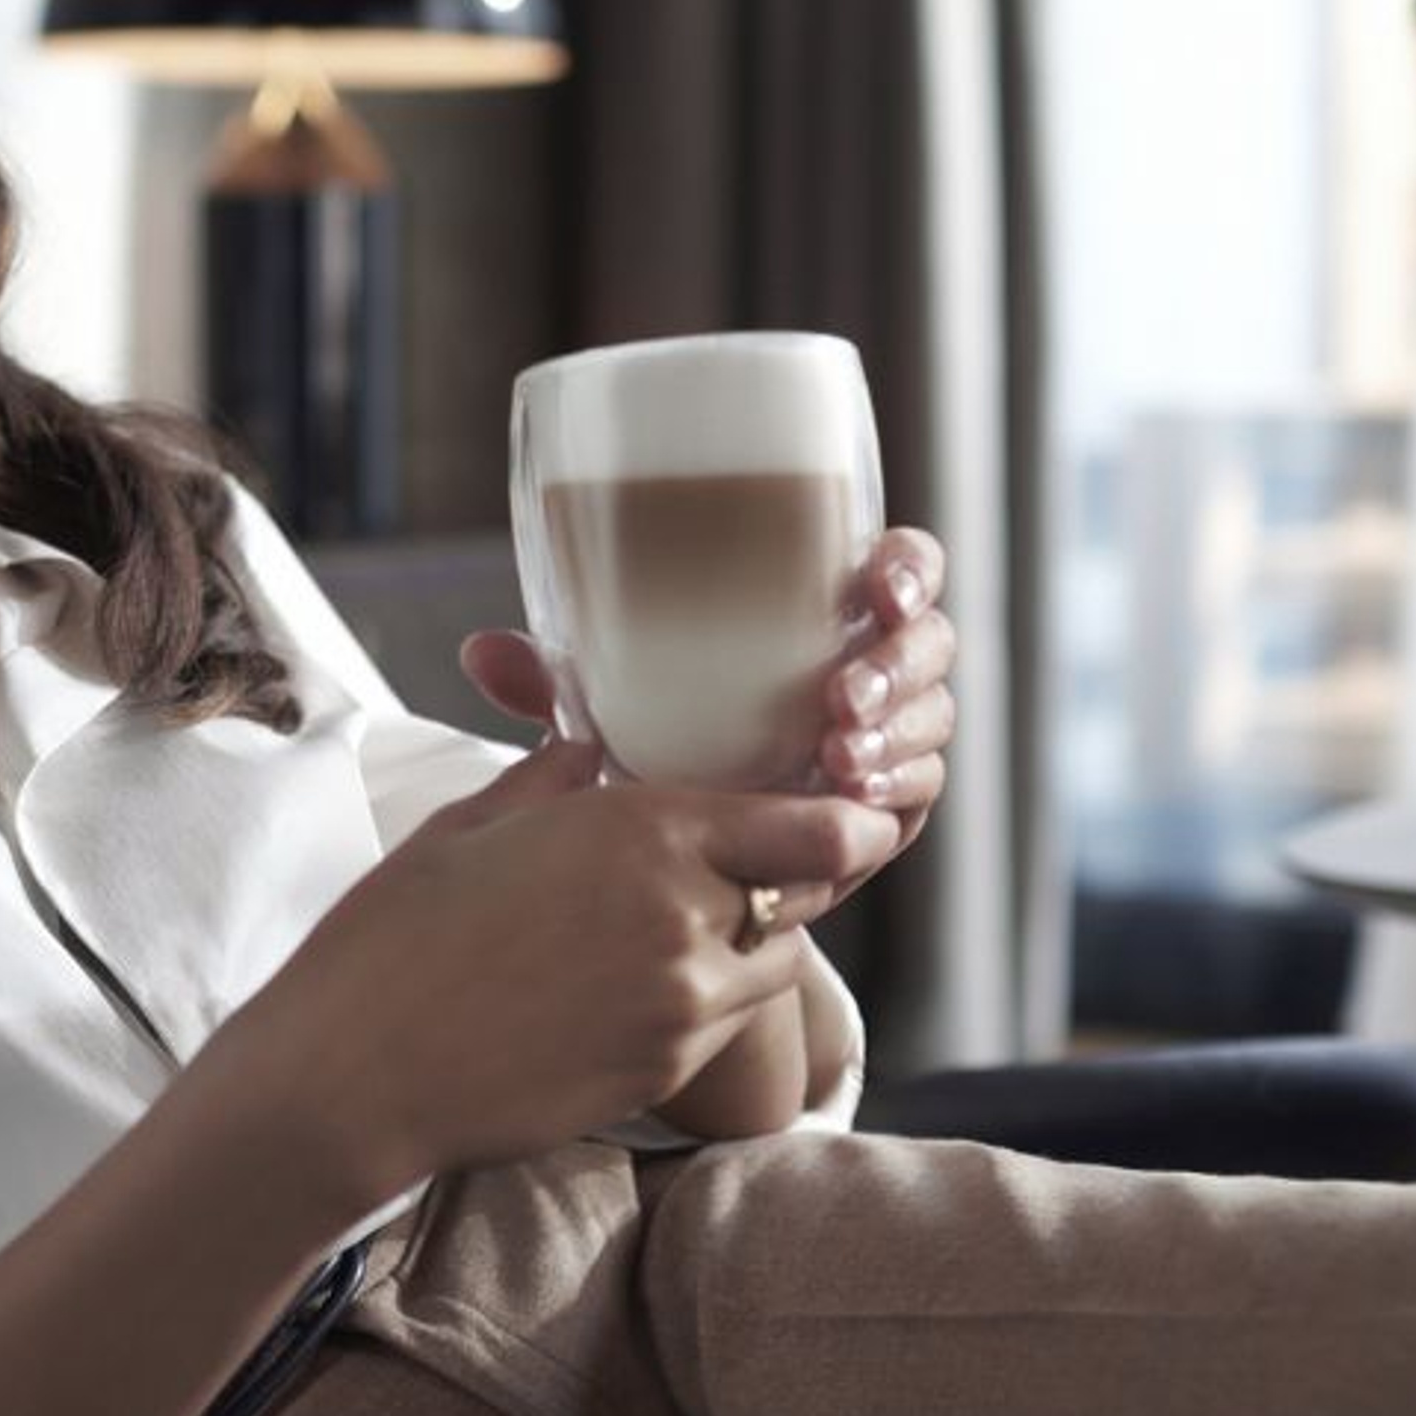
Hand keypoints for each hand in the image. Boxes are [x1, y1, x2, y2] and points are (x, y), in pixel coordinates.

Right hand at [225, 733, 904, 1198]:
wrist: (354, 1079)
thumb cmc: (390, 940)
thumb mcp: (466, 827)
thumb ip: (549, 782)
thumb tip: (586, 750)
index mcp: (644, 833)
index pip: (816, 827)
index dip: (846, 821)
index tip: (852, 814)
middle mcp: (686, 917)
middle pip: (809, 893)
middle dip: (798, 875)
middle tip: (768, 861)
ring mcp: (682, 1006)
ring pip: (777, 966)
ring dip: (757, 941)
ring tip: (690, 926)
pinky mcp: (662, 1073)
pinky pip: (724, 1024)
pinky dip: (710, 1000)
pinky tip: (640, 987)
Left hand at [458, 524, 955, 928]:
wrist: (675, 847)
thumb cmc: (653, 739)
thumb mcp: (608, 705)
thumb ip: (555, 684)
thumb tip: (482, 654)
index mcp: (823, 611)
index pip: (900, 568)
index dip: (907, 569)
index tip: (872, 586)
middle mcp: (870, 666)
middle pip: (931, 644)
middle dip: (898, 667)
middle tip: (838, 698)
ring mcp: (888, 737)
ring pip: (933, 721)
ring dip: (897, 735)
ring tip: (837, 756)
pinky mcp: (890, 807)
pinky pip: (920, 796)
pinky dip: (897, 792)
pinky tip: (858, 799)